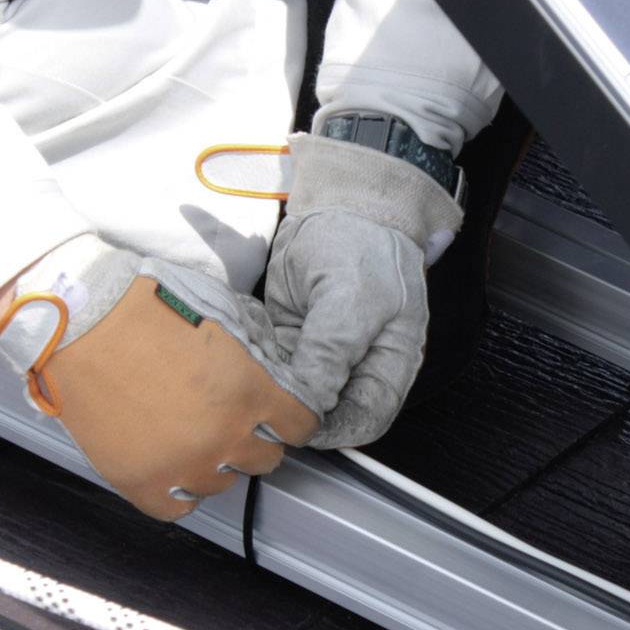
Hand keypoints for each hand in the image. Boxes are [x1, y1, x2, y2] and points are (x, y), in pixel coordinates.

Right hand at [0, 236, 317, 519]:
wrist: (79, 323)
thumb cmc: (142, 308)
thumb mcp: (218, 316)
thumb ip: (252, 355)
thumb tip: (269, 373)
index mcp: (249, 390)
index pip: (301, 426)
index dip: (291, 418)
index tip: (280, 416)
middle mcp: (223, 434)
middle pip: (266, 459)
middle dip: (254, 439)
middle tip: (232, 422)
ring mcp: (182, 463)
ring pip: (222, 483)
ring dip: (214, 463)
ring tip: (192, 438)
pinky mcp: (140, 481)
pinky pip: (177, 507)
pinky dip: (179, 492)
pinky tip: (174, 470)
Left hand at [266, 133, 461, 448]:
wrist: (343, 197)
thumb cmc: (364, 244)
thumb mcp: (352, 300)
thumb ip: (330, 355)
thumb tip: (310, 405)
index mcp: (389, 363)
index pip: (365, 419)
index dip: (334, 432)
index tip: (298, 429)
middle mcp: (356, 364)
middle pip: (325, 410)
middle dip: (294, 410)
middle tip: (262, 405)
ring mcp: (322, 350)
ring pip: (293, 389)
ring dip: (269, 386)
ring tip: (247, 375)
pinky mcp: (293, 333)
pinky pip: (272, 360)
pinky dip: (255, 360)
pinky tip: (241, 351)